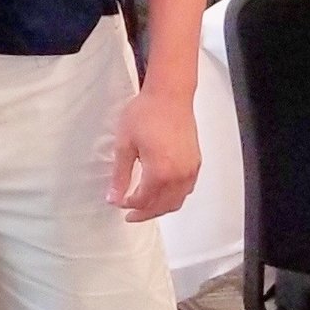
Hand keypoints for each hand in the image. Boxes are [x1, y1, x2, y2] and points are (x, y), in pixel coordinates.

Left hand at [108, 84, 200, 221]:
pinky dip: (174, 197)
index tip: (118, 203)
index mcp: (160, 172)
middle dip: (145, 213)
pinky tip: (163, 193)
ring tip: (145, 207)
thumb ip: (120, 175)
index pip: (144, 200)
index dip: (130, 205)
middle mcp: (179, 175)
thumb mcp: (125, 144)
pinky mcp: (195, 162)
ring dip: (160, 207)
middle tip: (130, 215)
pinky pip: (186, 189)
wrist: (170, 94)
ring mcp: (190, 170)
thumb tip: (114, 197)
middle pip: (162, 206)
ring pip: (177, 201)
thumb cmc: (146, 113)